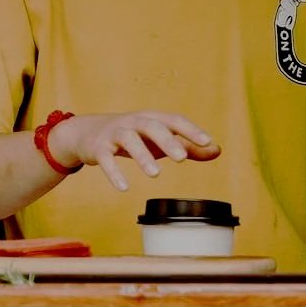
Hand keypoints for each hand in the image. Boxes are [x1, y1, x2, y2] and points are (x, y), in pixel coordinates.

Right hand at [47, 111, 218, 191]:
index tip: (207, 141)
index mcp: (152, 118)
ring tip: (155, 174)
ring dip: (142, 156)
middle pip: (152, 126)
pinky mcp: (99, 148)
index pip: (174, 120)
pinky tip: (124, 187)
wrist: (88, 133)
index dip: (190, 130)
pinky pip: (106, 158)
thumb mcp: (159, 139)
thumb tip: (217, 150)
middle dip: (167, 141)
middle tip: (182, 158)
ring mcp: (115, 133)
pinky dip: (114, 172)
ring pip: (129, 140)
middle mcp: (134, 122)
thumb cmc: (133, 136)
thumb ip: (188, 146)